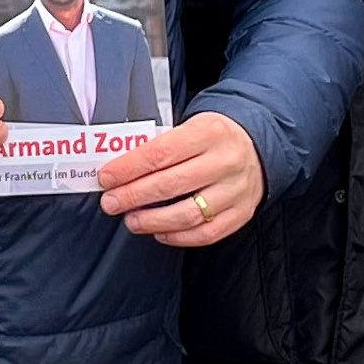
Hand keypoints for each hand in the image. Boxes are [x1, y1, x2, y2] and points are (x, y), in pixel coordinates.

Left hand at [99, 111, 264, 244]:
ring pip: (187, 214)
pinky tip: (159, 232)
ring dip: (152, 221)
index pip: (160, 153)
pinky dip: (177, 236)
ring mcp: (235, 190)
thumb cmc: (213, 138)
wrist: (256, 146)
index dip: (128, 169)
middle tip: (111, 203)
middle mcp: (225, 161)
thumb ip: (159, 146)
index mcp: (209, 133)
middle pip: (169, 185)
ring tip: (132, 220)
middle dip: (132, 196)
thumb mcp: (190, 126)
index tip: (106, 178)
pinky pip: (205, 233)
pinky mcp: (241, 213)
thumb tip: (119, 170)